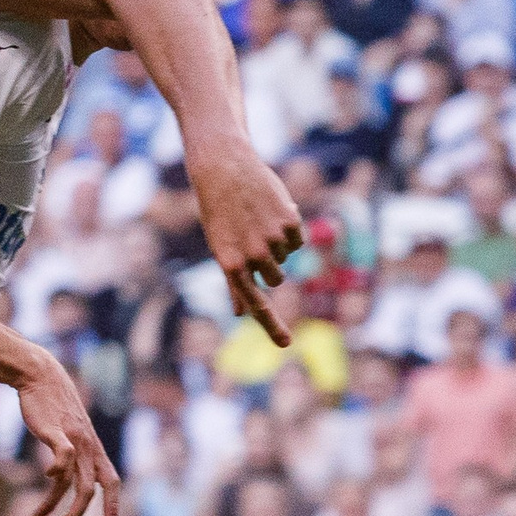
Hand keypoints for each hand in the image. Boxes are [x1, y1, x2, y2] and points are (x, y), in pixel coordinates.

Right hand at [17, 354, 120, 515]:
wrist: (41, 377)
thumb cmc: (53, 406)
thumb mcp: (68, 431)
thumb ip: (70, 452)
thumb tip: (63, 473)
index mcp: (93, 449)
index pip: (111, 481)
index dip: (113, 503)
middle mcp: (87, 447)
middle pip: (89, 489)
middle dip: (77, 514)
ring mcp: (73, 440)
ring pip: (70, 481)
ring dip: (54, 504)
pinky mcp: (55, 432)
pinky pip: (63, 456)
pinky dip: (58, 469)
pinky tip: (48, 475)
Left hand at [187, 137, 303, 345]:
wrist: (224, 170)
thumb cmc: (219, 213)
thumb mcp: (221, 248)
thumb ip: (235, 282)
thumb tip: (239, 314)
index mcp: (230, 264)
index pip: (255, 302)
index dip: (271, 325)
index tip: (286, 345)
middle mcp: (252, 255)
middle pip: (277, 278)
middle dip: (271, 265)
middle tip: (252, 239)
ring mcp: (272, 239)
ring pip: (288, 258)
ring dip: (279, 245)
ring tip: (257, 222)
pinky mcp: (289, 222)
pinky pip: (297, 240)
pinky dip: (289, 229)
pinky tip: (270, 211)